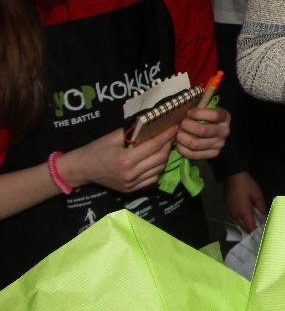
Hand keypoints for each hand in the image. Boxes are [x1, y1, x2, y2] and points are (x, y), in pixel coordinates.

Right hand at [58, 126, 177, 192]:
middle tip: (171, 135)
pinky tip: (156, 159)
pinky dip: (158, 168)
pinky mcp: (131, 190)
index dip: (167, 135)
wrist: (81, 169)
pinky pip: (152, 179)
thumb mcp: (113, 136)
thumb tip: (152, 121)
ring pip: (159, 169)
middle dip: (169, 145)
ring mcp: (132, 184)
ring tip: (165, 145)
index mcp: (126, 159)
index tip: (174, 127)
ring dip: (165, 156)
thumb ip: (134, 130)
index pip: (154, 146)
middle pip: (160, 158)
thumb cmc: (96, 149)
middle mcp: (131, 174)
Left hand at [176, 107, 230, 159]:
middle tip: (181, 124)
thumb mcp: (207, 109)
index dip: (198, 113)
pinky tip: (179, 143)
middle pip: (202, 130)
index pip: (214, 115)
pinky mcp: (213, 154)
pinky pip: (193, 154)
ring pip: (195, 144)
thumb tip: (183, 107)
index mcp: (225, 117)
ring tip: (179, 133)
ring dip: (182, 138)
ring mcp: (219, 144)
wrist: (214, 133)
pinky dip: (182, 149)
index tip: (189, 113)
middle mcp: (224, 131)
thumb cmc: (206, 117)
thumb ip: (199, 107)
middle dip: (186, 126)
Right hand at [223, 171, 265, 232]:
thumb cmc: (247, 184)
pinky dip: (239, 223)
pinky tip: (245, 220)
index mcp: (243, 211)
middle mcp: (235, 215)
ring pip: (238, 226)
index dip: (257, 232)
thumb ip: (261, 207)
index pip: (250, 227)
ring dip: (245, 227)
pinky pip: (233, 221)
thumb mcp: (257, 194)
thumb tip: (264, 217)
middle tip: (260, 231)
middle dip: (251, 231)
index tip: (263, 234)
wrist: (233, 176)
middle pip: (243, 228)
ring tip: (254, 226)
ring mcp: (229, 213)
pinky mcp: (227, 210)